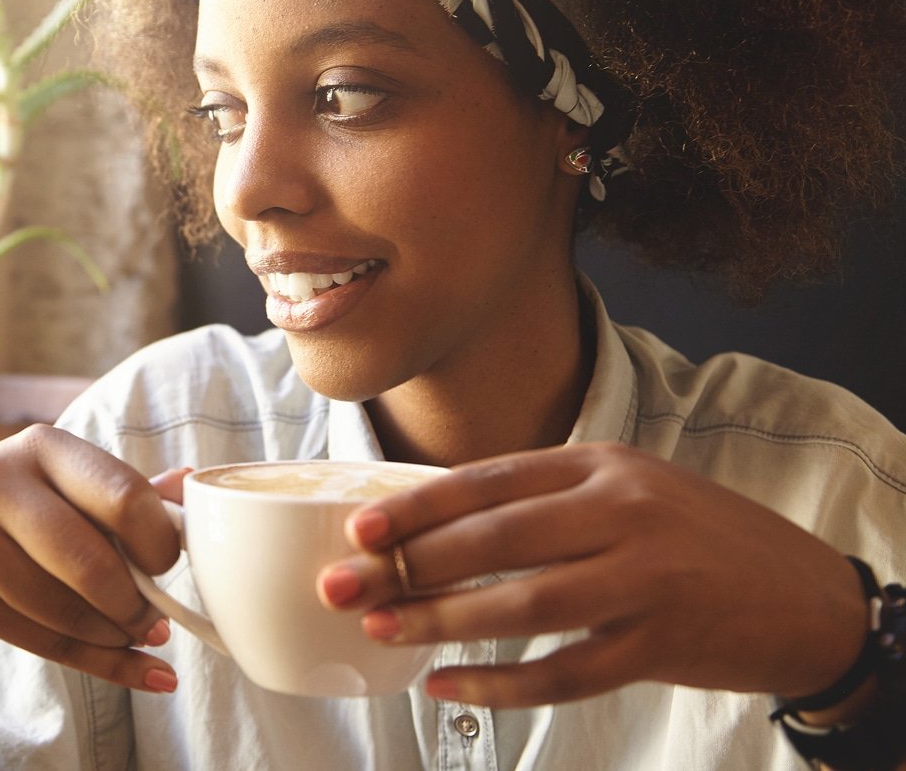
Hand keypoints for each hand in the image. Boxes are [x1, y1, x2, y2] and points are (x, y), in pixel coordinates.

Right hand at [0, 424, 186, 693]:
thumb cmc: (18, 514)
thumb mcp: (65, 486)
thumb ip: (127, 490)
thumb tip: (194, 484)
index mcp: (42, 445)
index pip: (123, 496)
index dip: (159, 542)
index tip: (166, 564)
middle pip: (92, 563)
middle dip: (136, 603)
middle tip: (157, 620)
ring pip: (66, 610)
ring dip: (115, 637)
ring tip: (135, 636)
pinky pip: (43, 641)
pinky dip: (94, 661)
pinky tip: (127, 664)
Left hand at [314, 442, 869, 707]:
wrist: (806, 597)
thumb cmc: (696, 537)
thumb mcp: (629, 489)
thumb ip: (548, 498)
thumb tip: (436, 521)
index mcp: (603, 466)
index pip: (492, 480)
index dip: (419, 505)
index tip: (359, 527)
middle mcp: (623, 514)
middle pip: (496, 540)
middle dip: (409, 564)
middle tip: (343, 583)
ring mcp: (645, 582)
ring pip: (523, 604)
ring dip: (441, 621)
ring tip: (380, 629)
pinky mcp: (659, 647)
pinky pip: (565, 670)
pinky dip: (501, 681)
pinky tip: (449, 684)